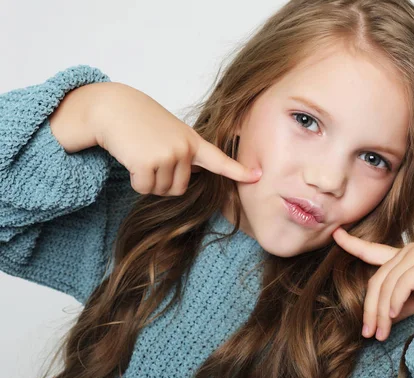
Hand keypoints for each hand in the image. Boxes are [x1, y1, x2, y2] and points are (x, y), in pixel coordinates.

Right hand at [92, 82, 260, 195]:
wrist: (113, 108)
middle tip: (151, 158)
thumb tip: (192, 175)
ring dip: (148, 180)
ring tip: (141, 155)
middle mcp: (185, 149)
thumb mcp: (170, 132)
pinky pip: (144, 188)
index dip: (238, 171)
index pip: (219, 159)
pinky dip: (135, 181)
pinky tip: (131, 160)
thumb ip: (185, 152)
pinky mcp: (148, 162)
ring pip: (162, 190)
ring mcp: (168, 155)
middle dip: (163, 182)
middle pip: (179, 189)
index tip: (257, 176)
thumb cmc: (140, 121)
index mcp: (192, 141)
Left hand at [332, 227, 413, 340]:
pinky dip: (394, 302)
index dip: (353, 243)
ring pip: (386, 285)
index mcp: (404, 257)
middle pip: (376, 281)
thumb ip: (398, 304)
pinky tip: (391, 316)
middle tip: (369, 333)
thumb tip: (380, 317)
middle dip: (369, 309)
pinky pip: (402, 284)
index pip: (373, 250)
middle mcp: (408, 252)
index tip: (336, 234)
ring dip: (380, 312)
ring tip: (380, 333)